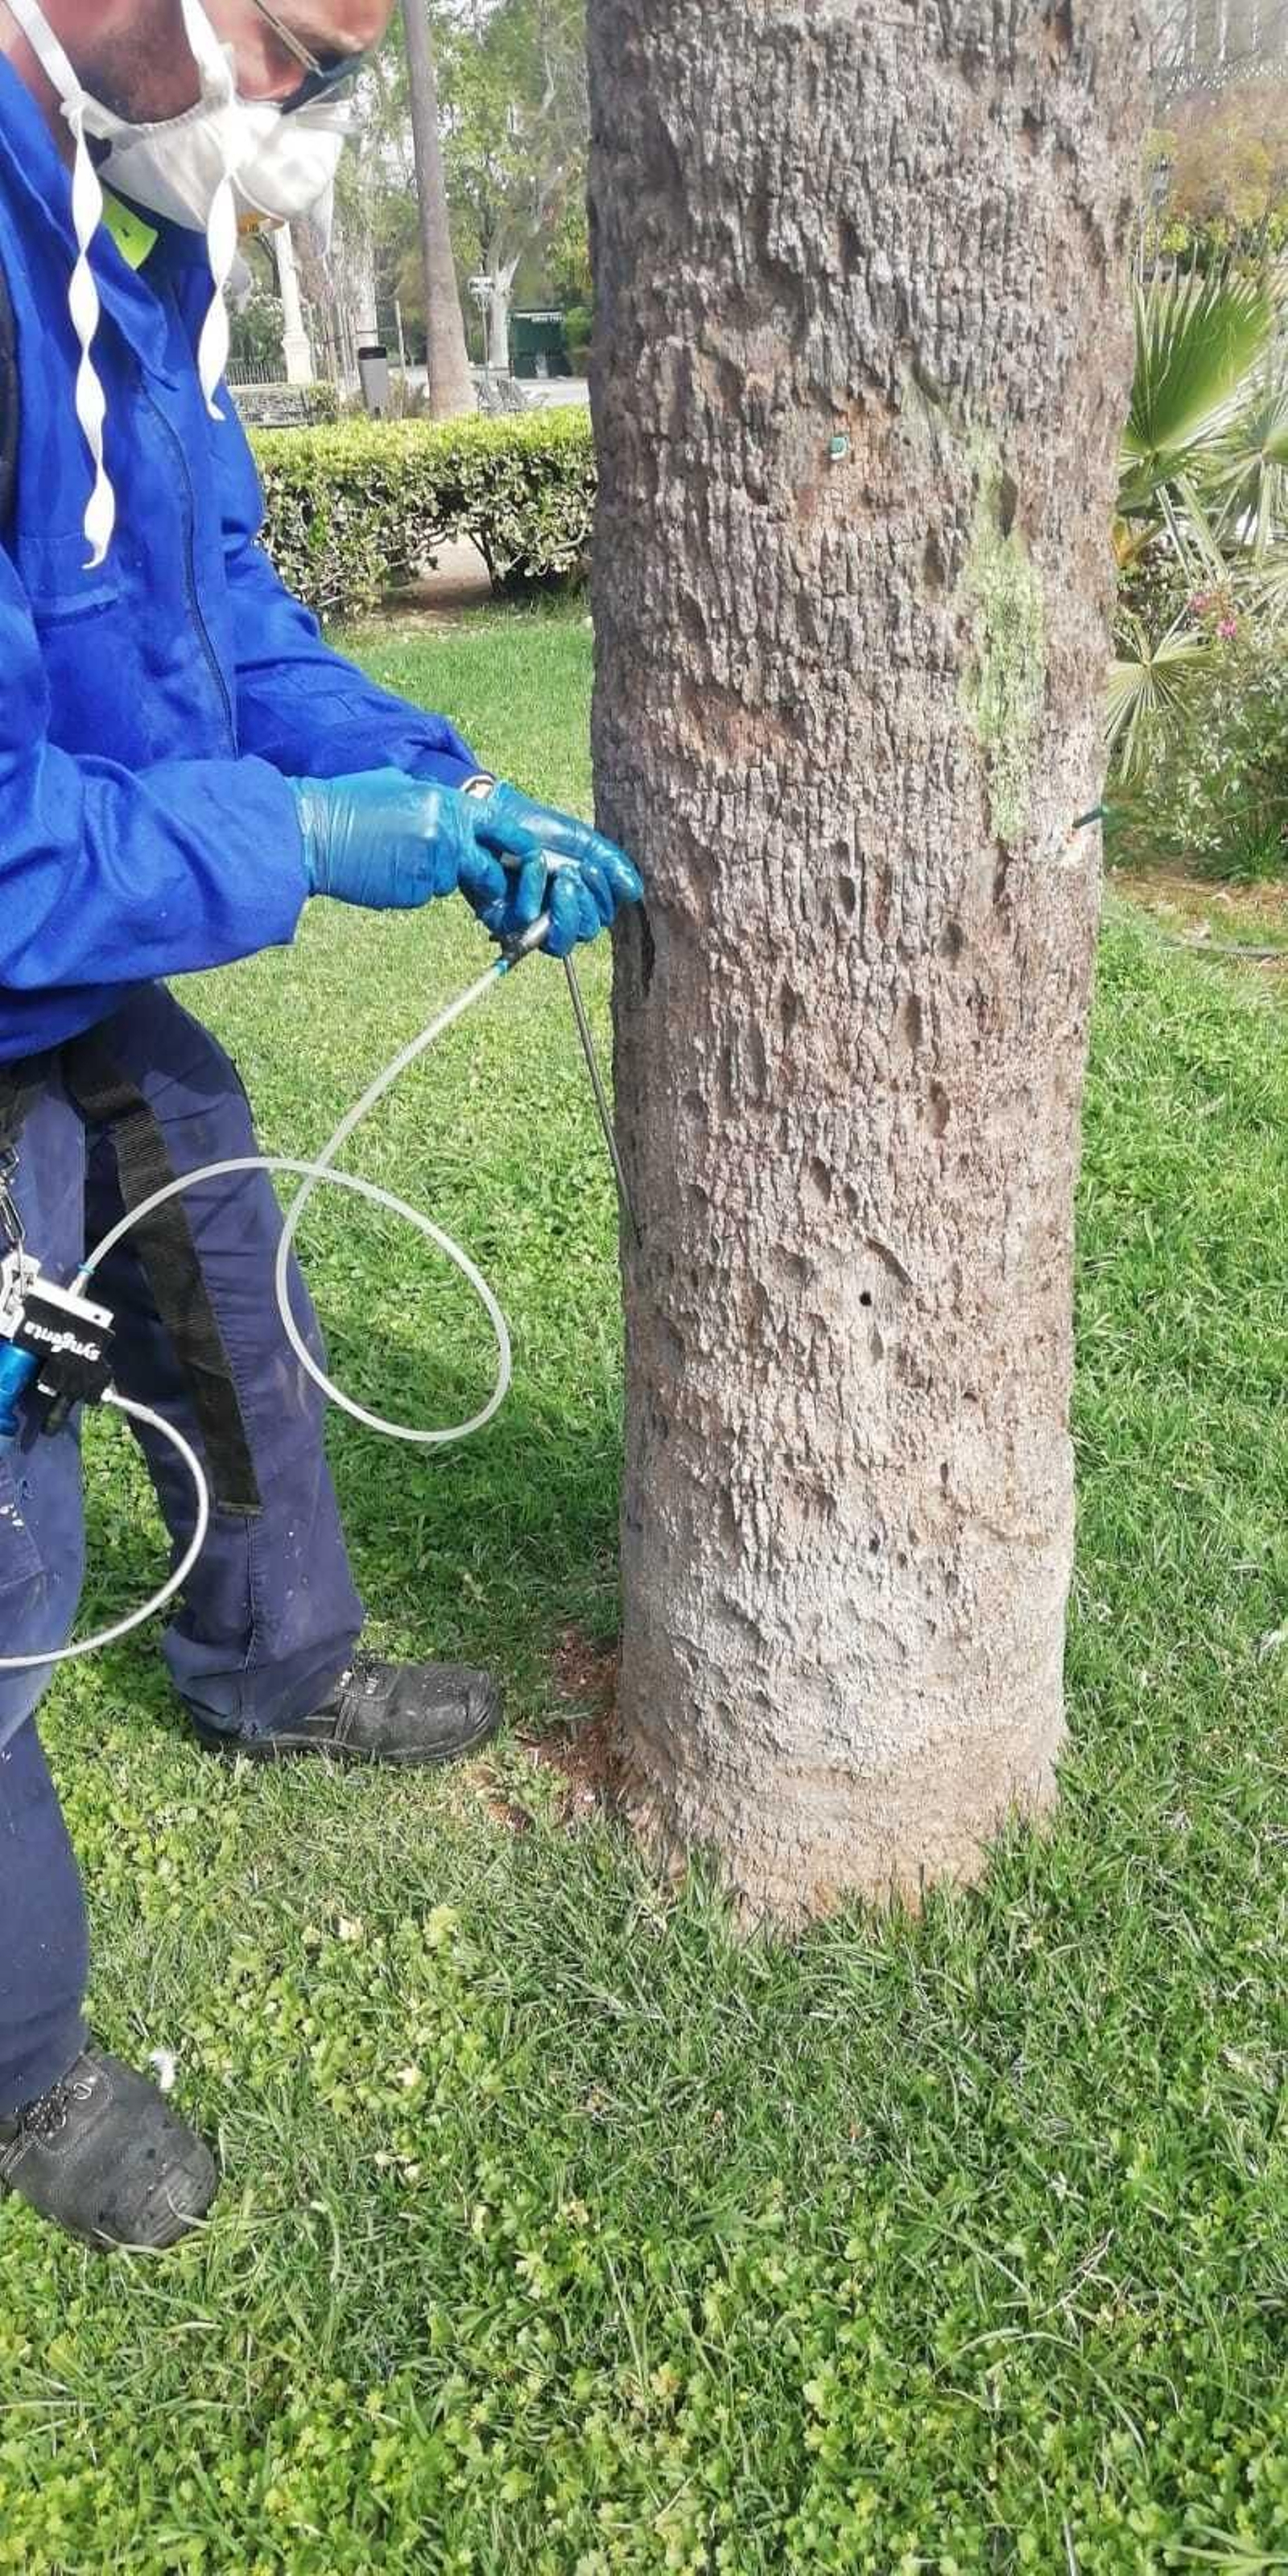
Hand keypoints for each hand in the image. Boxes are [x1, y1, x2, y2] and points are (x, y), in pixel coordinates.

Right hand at [290, 769, 540, 914]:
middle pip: (492, 871)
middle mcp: (447, 834)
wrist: (313, 832)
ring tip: (397, 859)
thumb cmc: (350, 804)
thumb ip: (435, 800)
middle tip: (481, 889)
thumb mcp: (399, 785)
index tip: (526, 864)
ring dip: (435, 879)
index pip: (505, 829)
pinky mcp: (413, 893)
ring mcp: (431, 866)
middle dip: (492, 884)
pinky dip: (411, 888)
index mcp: (448, 803)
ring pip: (452, 884)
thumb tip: (457, 813)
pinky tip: (385, 872)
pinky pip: (425, 896)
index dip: (521, 851)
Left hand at [462, 778, 643, 959]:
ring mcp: (533, 922)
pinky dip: (537, 899)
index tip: (592, 868)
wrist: (501, 816)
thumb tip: (635, 892)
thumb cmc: (540, 829)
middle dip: (586, 903)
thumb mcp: (583, 842)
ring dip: (568, 911)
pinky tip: (537, 874)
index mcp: (579, 898)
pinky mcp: (505, 923)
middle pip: (585, 931)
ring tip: (561, 879)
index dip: (603, 899)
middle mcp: (557, 914)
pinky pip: (529, 932)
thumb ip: (611, 864)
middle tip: (572, 872)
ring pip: (562, 943)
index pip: (601, 916)